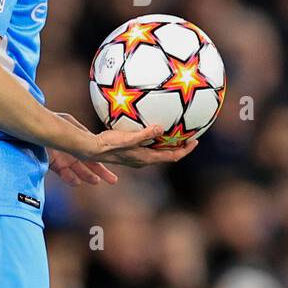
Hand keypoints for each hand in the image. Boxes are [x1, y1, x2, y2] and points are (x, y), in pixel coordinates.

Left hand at [48, 113, 119, 184]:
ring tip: (96, 181)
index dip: (102, 161)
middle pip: (88, 164)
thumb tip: (93, 140)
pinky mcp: (52, 163)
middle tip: (113, 180)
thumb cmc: (50, 120)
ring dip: (86, 176)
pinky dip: (70, 178)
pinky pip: (63, 173)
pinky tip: (77, 182)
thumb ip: (80, 132)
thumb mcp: (69, 123)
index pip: (92, 153)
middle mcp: (71, 151)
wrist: (31, 126)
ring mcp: (62, 158)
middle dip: (100, 172)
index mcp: (78, 140)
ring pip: (77, 171)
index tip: (112, 164)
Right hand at [69, 113, 198, 167]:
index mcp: (147, 158)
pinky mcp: (131, 151)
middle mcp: (144, 160)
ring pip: (158, 151)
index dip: (185, 150)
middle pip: (168, 155)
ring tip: (175, 131)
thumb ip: (145, 134)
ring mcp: (137, 157)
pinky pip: (149, 146)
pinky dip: (156, 139)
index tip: (195, 141)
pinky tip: (152, 127)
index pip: (172, 157)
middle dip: (180, 146)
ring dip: (168, 143)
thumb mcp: (128, 138)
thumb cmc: (109, 144)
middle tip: (189, 135)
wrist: (92, 150)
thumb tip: (161, 128)